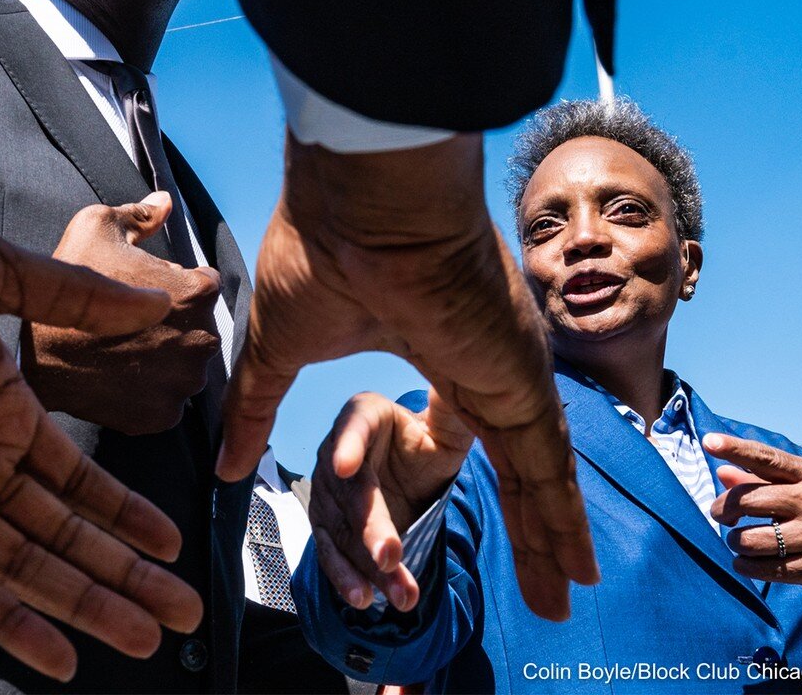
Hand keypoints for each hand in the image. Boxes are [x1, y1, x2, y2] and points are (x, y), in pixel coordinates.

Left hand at [0, 192, 202, 681]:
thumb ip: (66, 294)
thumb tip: (152, 300)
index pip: (73, 473)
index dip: (122, 511)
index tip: (172, 543)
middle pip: (60, 531)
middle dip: (121, 573)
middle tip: (180, 612)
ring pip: (20, 563)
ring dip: (82, 602)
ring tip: (141, 638)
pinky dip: (5, 619)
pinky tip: (54, 655)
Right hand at [25, 192, 221, 434]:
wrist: (35, 357)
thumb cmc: (64, 287)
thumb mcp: (96, 227)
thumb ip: (140, 215)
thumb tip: (167, 202)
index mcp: (196, 293)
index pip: (205, 283)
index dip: (174, 283)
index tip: (146, 290)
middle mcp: (202, 342)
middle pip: (200, 326)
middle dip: (174, 322)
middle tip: (131, 322)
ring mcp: (184, 384)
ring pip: (186, 366)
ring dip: (166, 359)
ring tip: (125, 350)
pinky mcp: (163, 416)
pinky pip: (167, 400)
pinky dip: (150, 391)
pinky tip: (121, 376)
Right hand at [221, 133, 596, 620]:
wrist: (362, 204)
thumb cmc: (321, 249)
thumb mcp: (280, 349)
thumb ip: (257, 409)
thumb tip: (226, 463)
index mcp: (436, 349)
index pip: (466, 432)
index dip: (478, 474)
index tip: (491, 513)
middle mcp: (484, 368)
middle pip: (514, 468)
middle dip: (533, 528)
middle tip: (552, 587)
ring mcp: (509, 380)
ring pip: (539, 480)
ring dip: (552, 542)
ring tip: (567, 597)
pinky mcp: (520, 389)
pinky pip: (547, 474)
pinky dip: (561, 526)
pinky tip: (575, 571)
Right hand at [309, 391, 473, 612]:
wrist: (409, 475)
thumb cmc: (427, 446)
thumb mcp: (446, 429)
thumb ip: (450, 414)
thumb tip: (455, 388)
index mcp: (363, 415)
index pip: (353, 426)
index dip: (348, 445)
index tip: (346, 466)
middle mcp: (334, 451)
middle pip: (351, 492)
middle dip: (370, 527)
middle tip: (391, 555)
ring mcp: (326, 492)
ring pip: (343, 530)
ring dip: (366, 566)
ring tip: (398, 595)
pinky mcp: (326, 526)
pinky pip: (331, 553)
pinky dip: (345, 577)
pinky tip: (363, 598)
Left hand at [706, 433, 801, 589]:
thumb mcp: (798, 484)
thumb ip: (758, 478)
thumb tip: (722, 472)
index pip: (766, 458)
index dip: (736, 449)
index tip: (710, 442)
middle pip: (746, 501)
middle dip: (722, 509)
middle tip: (721, 514)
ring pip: (748, 540)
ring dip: (734, 541)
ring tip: (739, 540)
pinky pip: (762, 569)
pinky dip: (744, 566)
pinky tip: (746, 561)